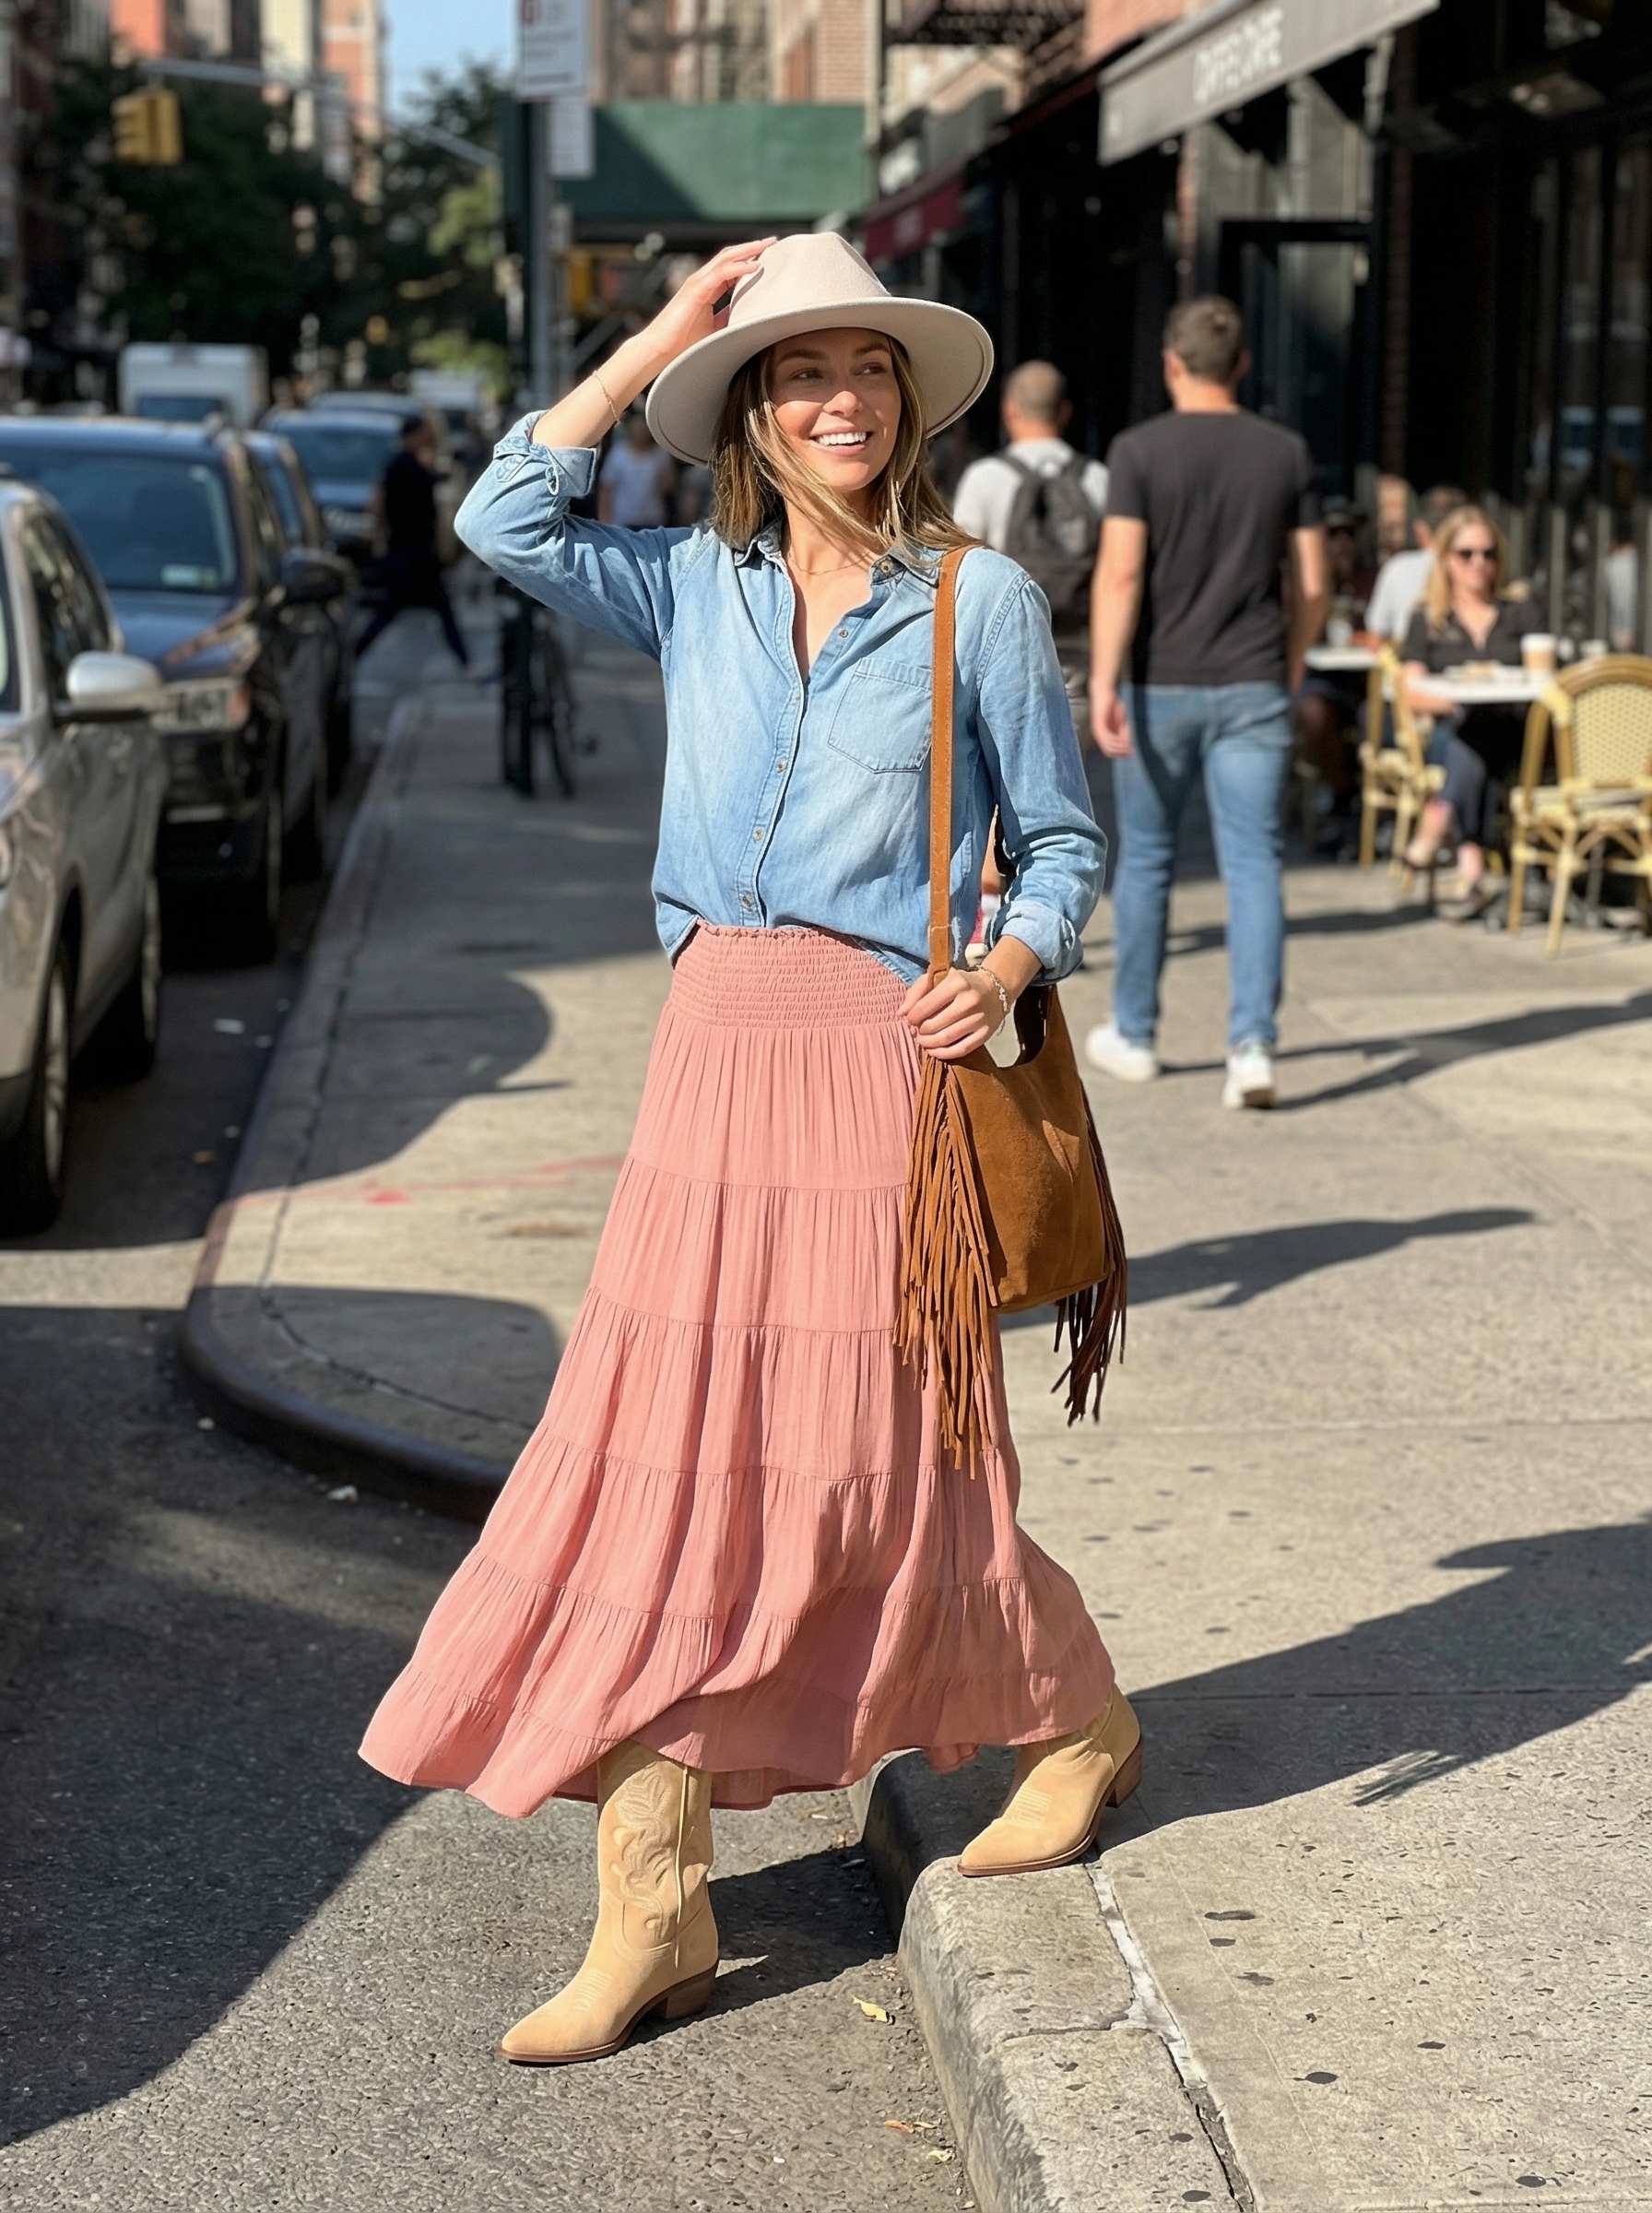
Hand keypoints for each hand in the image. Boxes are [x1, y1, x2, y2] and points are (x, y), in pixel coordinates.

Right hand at [630, 238, 777, 377]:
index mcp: (707, 287)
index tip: (769, 254)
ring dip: (748, 250)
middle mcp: (702, 280)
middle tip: (772, 241)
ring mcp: (698, 282)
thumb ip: (727, 316)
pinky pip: (721, 273)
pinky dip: (739, 268)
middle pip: (730, 255)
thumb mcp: (714, 327)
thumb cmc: (683, 342)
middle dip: (752, 247)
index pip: (731, 265)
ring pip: (726, 258)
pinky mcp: (696, 290)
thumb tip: (745, 314)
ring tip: (768, 245)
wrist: (660, 349)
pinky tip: (755, 266)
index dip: (749, 257)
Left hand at [900, 967, 1008, 1060]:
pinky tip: (935, 1050)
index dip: (912, 1017)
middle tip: (917, 1030)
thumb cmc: (960, 983)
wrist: (996, 988)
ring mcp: (979, 1019)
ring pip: (944, 1039)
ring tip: (923, 1040)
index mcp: (956, 983)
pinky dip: (943, 1054)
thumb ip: (916, 991)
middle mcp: (969, 1001)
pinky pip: (960, 1050)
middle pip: (932, 1026)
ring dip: (928, 1044)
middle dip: (919, 1031)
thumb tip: (901, 1013)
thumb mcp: (938, 977)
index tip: (911, 1018)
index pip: (924, 1007)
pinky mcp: (985, 1034)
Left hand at [1092, 686, 1132, 757]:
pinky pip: (1107, 736)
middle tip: (1130, 752)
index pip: (1110, 751)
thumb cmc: (1112, 706)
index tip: (1130, 753)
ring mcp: (1098, 730)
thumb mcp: (1121, 722)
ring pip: (1108, 745)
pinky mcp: (1099, 724)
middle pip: (1108, 751)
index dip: (1120, 754)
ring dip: (1119, 747)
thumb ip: (1123, 733)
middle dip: (1120, 753)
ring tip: (1128, 747)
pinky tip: (1123, 740)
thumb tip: (1128, 745)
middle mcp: (1099, 735)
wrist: (1104, 693)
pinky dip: (1116, 739)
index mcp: (1103, 736)